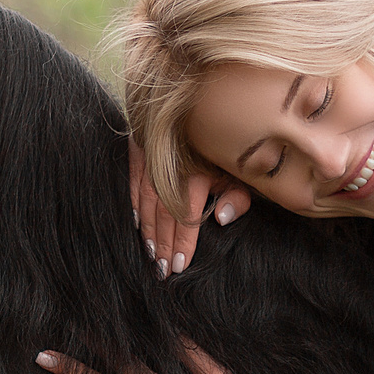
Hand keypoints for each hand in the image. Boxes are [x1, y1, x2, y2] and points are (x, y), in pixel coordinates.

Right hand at [129, 138, 252, 277]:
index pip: (185, 219)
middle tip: (160, 269)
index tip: (178, 266)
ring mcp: (152, 156)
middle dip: (161, 244)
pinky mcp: (140, 146)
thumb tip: (221, 219)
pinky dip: (134, 202)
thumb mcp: (240, 171)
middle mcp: (169, 168)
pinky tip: (137, 221)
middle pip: (162, 215)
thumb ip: (237, 197)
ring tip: (149, 252)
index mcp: (195, 175)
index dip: (181, 244)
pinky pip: (133, 180)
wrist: (204, 104)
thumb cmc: (227, 147)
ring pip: (145, 200)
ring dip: (147, 229)